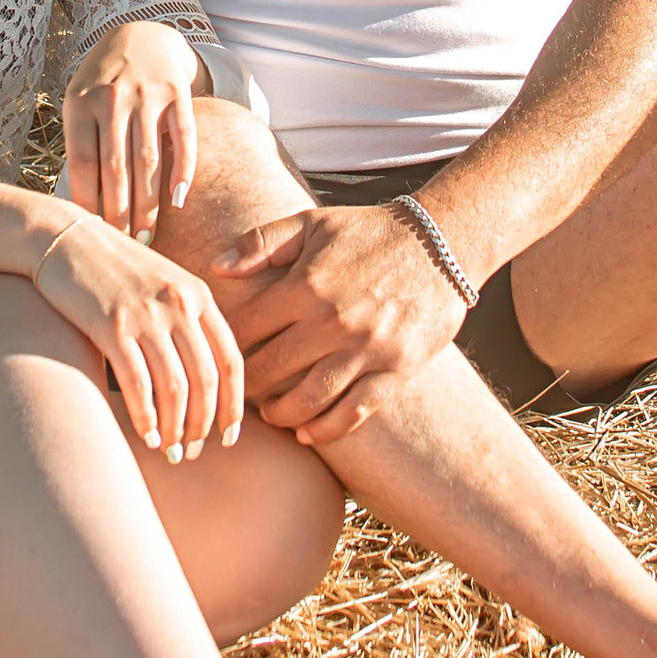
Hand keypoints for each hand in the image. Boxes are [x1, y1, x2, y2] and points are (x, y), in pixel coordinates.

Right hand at [32, 212, 243, 460]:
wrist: (64, 238)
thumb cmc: (113, 268)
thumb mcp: (163, 284)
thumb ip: (187, 320)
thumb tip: (202, 379)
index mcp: (199, 295)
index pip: (232, 361)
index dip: (235, 406)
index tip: (229, 436)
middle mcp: (179, 304)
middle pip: (208, 380)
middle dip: (204, 425)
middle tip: (194, 452)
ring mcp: (146, 315)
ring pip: (176, 388)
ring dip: (177, 428)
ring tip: (171, 451)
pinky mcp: (111, 326)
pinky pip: (139, 384)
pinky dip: (146, 418)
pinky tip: (146, 436)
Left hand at [61, 21, 204, 241]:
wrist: (141, 37)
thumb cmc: (103, 83)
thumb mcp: (80, 103)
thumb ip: (81, 146)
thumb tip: (82, 208)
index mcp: (80, 103)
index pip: (82, 164)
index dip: (87, 203)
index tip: (92, 234)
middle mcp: (113, 97)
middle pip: (115, 168)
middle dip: (119, 214)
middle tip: (123, 247)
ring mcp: (147, 94)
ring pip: (147, 161)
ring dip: (147, 204)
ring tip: (145, 236)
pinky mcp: (178, 94)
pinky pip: (184, 139)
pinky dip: (183, 171)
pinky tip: (179, 200)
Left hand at [210, 204, 469, 445]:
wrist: (441, 244)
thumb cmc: (368, 232)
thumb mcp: (312, 224)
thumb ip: (260, 242)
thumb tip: (215, 269)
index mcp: (305, 285)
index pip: (246, 328)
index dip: (225, 344)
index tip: (217, 356)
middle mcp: (332, 321)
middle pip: (270, 370)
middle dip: (245, 386)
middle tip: (235, 394)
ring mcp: (365, 349)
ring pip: (309, 399)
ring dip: (281, 414)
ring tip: (270, 415)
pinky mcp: (396, 369)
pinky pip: (354, 411)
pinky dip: (326, 429)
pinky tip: (307, 433)